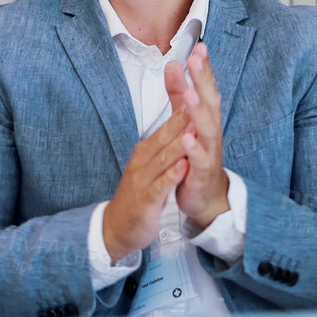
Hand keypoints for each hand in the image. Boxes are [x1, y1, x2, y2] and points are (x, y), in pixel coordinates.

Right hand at [101, 110, 193, 261]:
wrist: (117, 226)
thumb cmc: (138, 194)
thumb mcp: (151, 164)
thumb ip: (165, 144)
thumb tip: (181, 123)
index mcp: (147, 151)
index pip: (168, 125)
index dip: (184, 108)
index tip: (198, 90)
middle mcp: (144, 161)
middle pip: (166, 136)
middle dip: (183, 118)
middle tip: (199, 98)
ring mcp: (143, 180)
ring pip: (164, 158)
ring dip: (180, 143)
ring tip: (195, 128)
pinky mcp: (146, 200)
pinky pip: (160, 186)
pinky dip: (172, 175)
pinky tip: (183, 166)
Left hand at [165, 44, 228, 230]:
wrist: (205, 196)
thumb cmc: (196, 156)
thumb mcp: (186, 120)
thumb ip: (179, 94)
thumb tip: (173, 64)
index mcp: (207, 118)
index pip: (207, 88)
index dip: (204, 69)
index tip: (199, 47)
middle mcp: (211, 132)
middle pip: (210, 102)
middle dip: (203, 81)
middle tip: (196, 60)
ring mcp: (209, 152)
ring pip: (207, 129)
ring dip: (199, 111)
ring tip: (190, 94)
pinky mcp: (202, 172)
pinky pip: (200, 159)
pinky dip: (194, 149)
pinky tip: (186, 138)